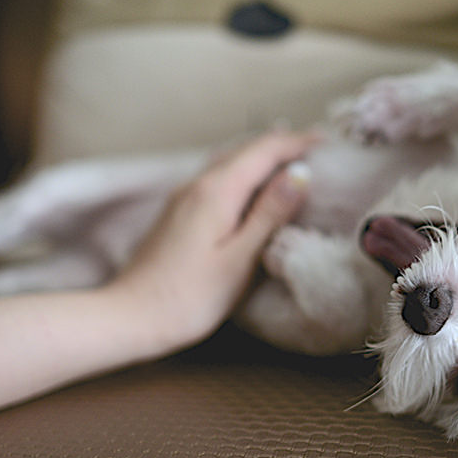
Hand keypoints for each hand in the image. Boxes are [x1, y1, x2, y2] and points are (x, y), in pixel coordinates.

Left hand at [107, 131, 317, 349]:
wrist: (131, 317)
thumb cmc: (190, 297)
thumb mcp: (240, 258)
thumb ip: (270, 214)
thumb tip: (299, 174)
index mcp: (217, 192)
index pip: (263, 151)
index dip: (297, 142)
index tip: (327, 141)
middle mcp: (198, 185)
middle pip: (245, 149)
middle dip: (282, 143)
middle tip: (316, 146)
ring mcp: (184, 197)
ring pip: (229, 160)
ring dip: (261, 154)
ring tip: (290, 158)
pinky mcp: (178, 212)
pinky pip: (218, 176)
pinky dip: (244, 170)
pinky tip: (252, 184)